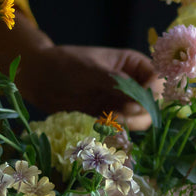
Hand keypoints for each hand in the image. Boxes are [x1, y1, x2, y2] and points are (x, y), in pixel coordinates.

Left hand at [21, 44, 157, 129]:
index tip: (137, 101)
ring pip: (138, 119)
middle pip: (151, 103)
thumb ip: (115, 84)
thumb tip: (136, 103)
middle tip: (122, 117)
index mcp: (132, 65)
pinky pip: (119, 128)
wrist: (38, 78)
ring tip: (108, 121)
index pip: (156, 79)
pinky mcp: (107, 118)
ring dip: (128, 124)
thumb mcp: (90, 69)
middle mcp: (131, 85)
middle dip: (140, 112)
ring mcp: (120, 103)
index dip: (152, 92)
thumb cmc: (64, 64)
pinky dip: (114, 131)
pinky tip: (100, 127)